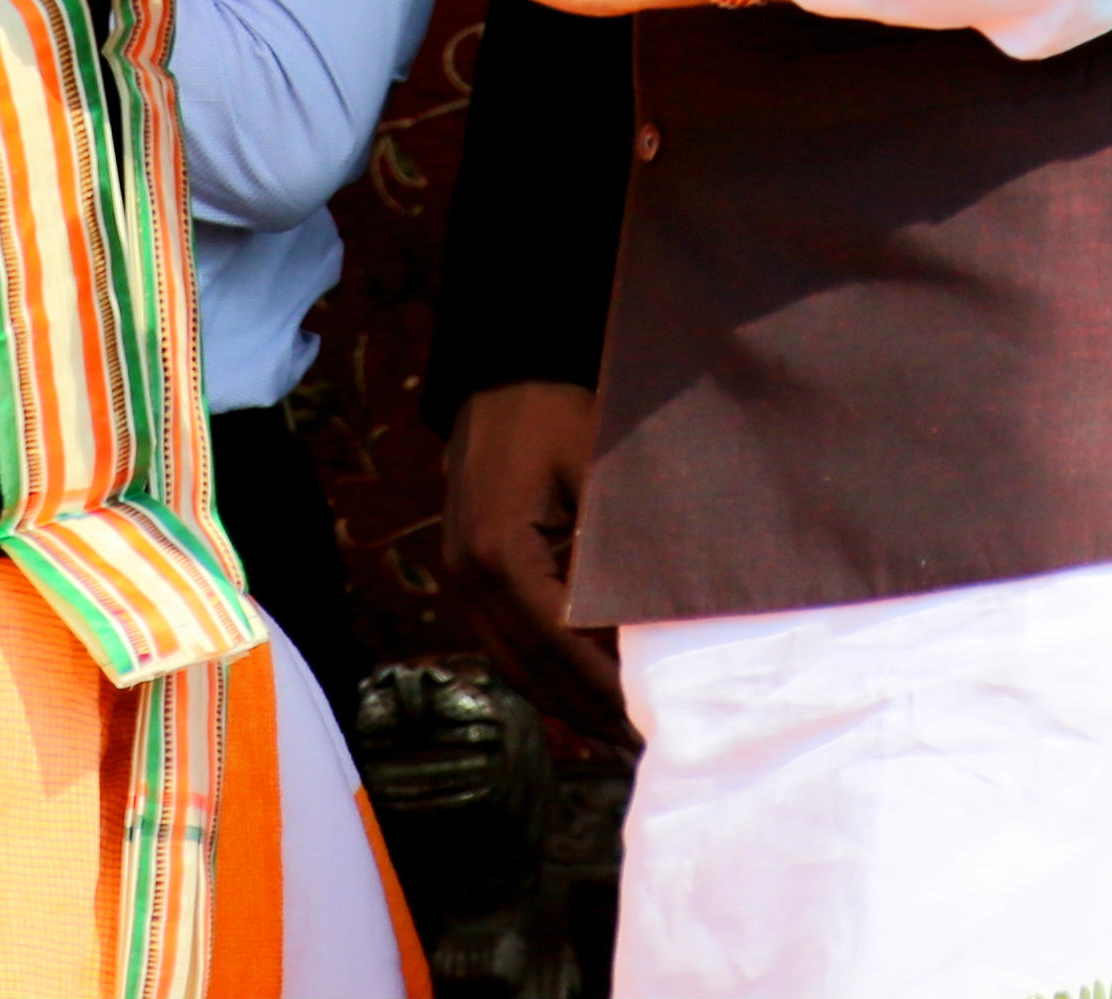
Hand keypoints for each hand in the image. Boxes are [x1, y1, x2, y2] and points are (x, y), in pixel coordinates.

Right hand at [440, 382, 632, 748]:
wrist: (501, 369)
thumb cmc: (558, 412)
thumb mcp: (597, 474)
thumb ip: (616, 552)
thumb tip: (651, 627)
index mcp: (499, 552)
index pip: (557, 643)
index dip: (603, 686)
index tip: (648, 720)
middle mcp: (469, 574)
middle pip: (529, 665)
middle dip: (584, 708)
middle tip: (638, 744)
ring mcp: (459, 573)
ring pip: (510, 661)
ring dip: (560, 697)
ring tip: (613, 730)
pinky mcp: (464, 568)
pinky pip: (500, 639)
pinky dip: (538, 669)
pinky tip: (575, 685)